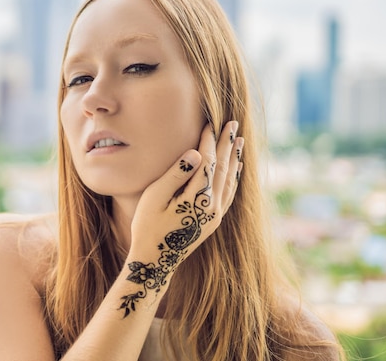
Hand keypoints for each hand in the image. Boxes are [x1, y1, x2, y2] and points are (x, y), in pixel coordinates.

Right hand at [120, 121, 242, 316]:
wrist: (155, 261)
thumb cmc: (147, 226)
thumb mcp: (154, 198)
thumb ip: (176, 174)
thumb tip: (196, 153)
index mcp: (197, 198)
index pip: (208, 162)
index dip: (208, 141)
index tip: (210, 123)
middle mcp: (211, 206)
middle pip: (223, 168)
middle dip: (226, 144)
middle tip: (232, 123)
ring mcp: (215, 215)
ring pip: (230, 180)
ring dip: (234, 158)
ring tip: (238, 141)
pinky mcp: (213, 221)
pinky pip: (229, 194)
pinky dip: (234, 178)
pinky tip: (235, 169)